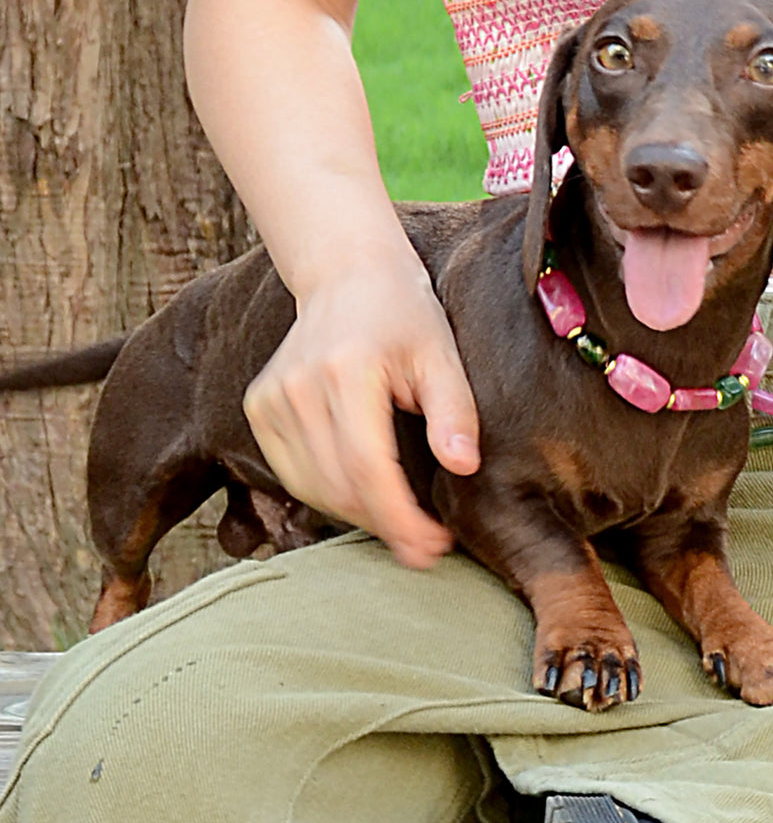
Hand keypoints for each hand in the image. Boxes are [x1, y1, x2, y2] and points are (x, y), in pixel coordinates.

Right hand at [242, 255, 479, 568]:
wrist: (347, 274)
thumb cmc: (405, 314)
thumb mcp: (442, 355)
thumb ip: (454, 411)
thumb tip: (463, 466)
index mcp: (345, 371)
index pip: (366, 467)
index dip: (399, 517)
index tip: (432, 546)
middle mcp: (298, 387)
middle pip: (337, 485)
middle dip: (385, 526)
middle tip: (426, 547)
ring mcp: (270, 398)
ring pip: (312, 488)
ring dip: (358, 516)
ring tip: (402, 524)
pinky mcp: (259, 407)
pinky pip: (292, 474)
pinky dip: (329, 495)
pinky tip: (365, 497)